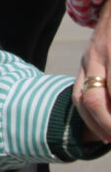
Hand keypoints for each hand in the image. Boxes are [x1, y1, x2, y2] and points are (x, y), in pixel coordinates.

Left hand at [75, 0, 110, 141]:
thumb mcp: (103, 52)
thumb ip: (100, 75)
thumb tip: (104, 106)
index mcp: (89, 60)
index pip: (82, 97)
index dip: (93, 122)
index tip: (106, 140)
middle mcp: (96, 56)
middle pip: (92, 98)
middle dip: (106, 124)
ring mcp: (108, 49)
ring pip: (109, 91)